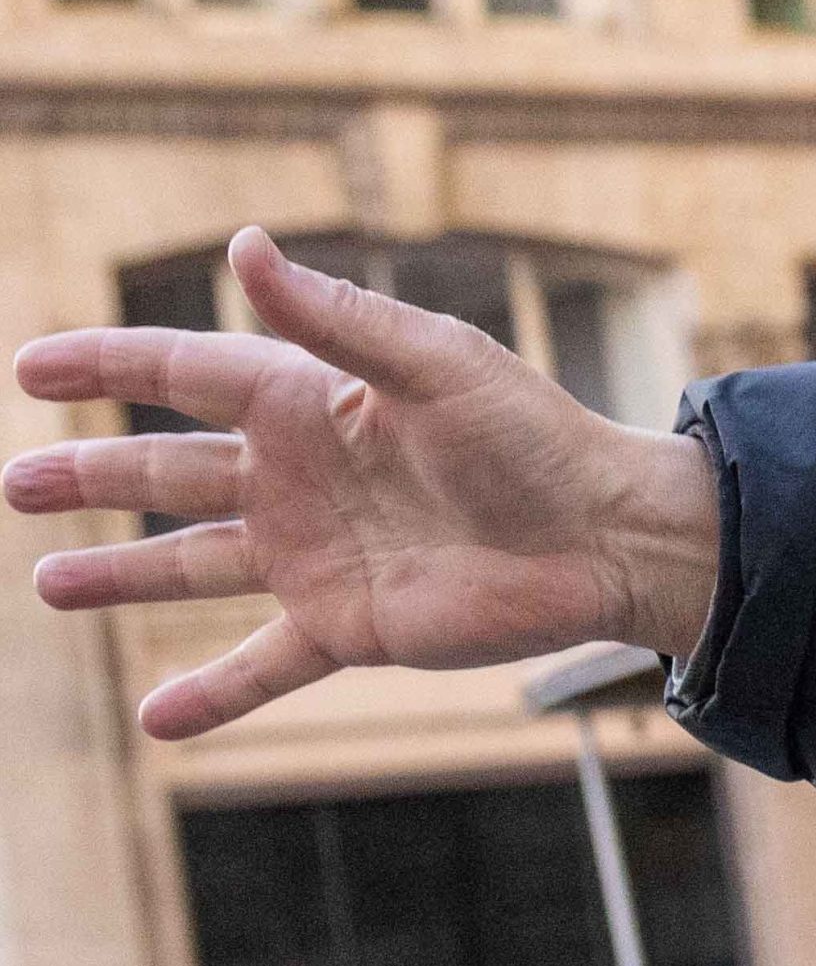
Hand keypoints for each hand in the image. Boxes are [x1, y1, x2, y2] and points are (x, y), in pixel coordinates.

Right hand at [11, 225, 722, 739]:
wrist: (606, 538)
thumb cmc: (534, 438)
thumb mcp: (433, 364)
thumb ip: (334, 318)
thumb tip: (244, 246)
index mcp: (309, 400)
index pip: (182, 373)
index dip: (106, 365)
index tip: (30, 370)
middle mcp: (299, 477)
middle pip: (167, 470)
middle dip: (91, 474)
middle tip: (17, 483)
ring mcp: (316, 556)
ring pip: (194, 565)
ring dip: (121, 574)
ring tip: (48, 583)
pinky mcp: (348, 627)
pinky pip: (263, 666)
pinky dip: (211, 695)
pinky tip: (153, 720)